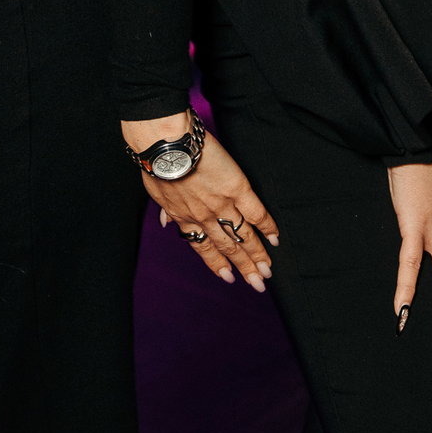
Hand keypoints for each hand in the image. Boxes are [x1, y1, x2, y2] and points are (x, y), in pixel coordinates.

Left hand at [122, 114, 277, 293]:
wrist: (167, 147)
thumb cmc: (158, 164)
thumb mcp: (156, 193)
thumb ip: (166, 211)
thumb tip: (165, 223)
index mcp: (185, 218)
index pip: (204, 247)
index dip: (217, 263)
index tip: (227, 277)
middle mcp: (205, 218)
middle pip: (228, 248)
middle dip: (243, 268)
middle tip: (257, 285)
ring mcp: (222, 205)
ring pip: (243, 236)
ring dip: (256, 256)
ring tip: (267, 272)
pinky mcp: (237, 189)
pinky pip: (256, 213)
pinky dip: (267, 227)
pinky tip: (274, 240)